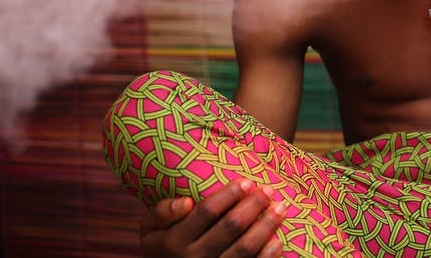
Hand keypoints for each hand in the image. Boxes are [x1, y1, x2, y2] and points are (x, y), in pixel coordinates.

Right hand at [140, 179, 285, 256]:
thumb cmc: (163, 248)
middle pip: (230, 227)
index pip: (207, 212)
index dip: (229, 195)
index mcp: (174, 242)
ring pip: (245, 248)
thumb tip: (187, 202)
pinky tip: (278, 240)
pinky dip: (268, 255)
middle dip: (253, 205)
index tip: (246, 181)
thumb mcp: (150, 230)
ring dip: (266, 226)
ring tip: (280, 208)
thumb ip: (162, 212)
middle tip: (269, 190)